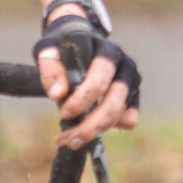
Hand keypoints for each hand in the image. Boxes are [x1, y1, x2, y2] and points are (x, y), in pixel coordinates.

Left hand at [33, 0, 140, 145]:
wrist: (78, 42)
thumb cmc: (62, 48)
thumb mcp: (49, 51)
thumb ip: (51, 69)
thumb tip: (57, 95)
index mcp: (106, 50)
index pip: (99, 80)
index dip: (81, 100)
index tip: (63, 113)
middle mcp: (125, 65)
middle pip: (114, 102)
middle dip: (91, 126)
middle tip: (68, 140)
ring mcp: (132, 81)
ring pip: (121, 114)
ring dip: (96, 131)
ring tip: (72, 139)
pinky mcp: (134, 96)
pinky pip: (129, 120)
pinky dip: (110, 127)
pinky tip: (90, 127)